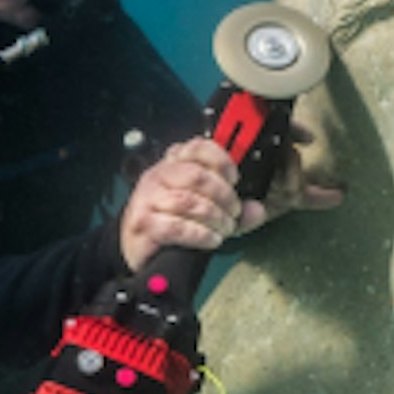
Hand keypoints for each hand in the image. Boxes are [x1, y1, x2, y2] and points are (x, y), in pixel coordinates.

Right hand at [120, 138, 245, 271]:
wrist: (137, 247)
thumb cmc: (173, 223)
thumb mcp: (207, 212)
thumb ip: (233, 210)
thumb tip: (257, 211)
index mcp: (173, 164)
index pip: (197, 147)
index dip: (220, 160)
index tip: (235, 179)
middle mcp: (158, 175)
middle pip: (196, 176)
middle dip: (223, 196)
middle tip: (233, 213)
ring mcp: (146, 198)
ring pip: (188, 202)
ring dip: (214, 217)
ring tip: (225, 229)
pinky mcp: (142, 223)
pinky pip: (177, 226)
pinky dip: (200, 235)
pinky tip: (212, 240)